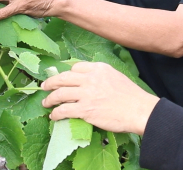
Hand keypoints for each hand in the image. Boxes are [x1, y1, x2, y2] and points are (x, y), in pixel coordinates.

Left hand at [41, 62, 159, 134]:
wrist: (138, 110)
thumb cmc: (131, 95)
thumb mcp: (116, 76)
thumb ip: (100, 75)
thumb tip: (87, 80)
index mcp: (98, 68)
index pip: (75, 67)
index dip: (67, 74)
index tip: (62, 79)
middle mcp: (90, 78)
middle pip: (63, 78)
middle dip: (50, 83)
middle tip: (44, 87)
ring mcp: (86, 94)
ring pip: (59, 94)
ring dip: (49, 99)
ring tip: (46, 103)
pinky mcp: (85, 110)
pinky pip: (64, 110)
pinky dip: (56, 113)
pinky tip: (54, 116)